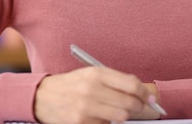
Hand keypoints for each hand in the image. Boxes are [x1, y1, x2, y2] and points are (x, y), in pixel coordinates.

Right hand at [34, 66, 153, 123]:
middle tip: (135, 107)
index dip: (144, 94)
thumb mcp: (90, 75)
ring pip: (120, 118)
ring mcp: (85, 108)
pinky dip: (105, 123)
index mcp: (95, 73)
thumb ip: (115, 81)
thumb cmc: (71, 85)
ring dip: (121, 116)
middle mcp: (91, 89)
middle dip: (137, 108)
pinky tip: (96, 116)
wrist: (42, 96)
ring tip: (112, 110)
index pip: (131, 84)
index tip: (149, 99)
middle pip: (129, 104)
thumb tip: (142, 93)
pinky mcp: (80, 123)